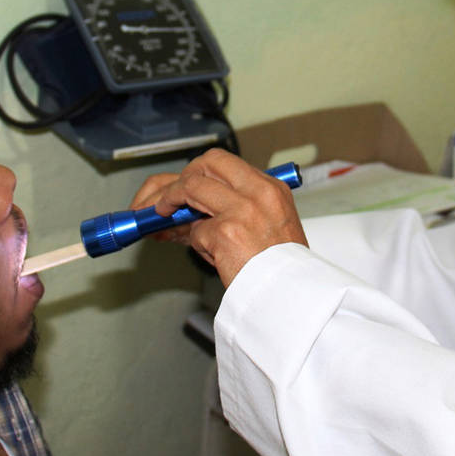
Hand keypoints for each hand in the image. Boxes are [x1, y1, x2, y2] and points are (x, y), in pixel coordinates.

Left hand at [129, 149, 306, 284]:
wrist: (291, 293)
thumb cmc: (283, 267)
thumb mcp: (272, 225)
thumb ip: (241, 208)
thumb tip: (200, 206)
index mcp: (272, 188)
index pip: (227, 163)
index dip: (202, 171)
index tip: (190, 182)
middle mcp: (258, 192)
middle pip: (208, 162)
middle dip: (184, 175)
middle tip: (171, 194)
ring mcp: (241, 211)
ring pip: (192, 187)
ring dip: (171, 200)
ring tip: (163, 213)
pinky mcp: (225, 232)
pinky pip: (196, 232)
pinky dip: (197, 245)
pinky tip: (210, 255)